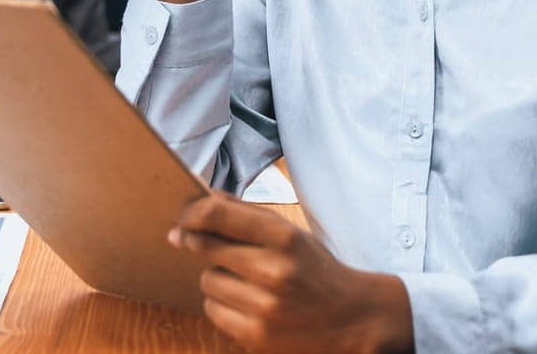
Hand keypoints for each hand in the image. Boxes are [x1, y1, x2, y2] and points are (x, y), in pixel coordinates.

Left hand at [170, 192, 413, 352]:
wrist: (353, 320)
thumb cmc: (317, 271)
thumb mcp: (292, 234)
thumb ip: (248, 215)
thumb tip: (204, 200)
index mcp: (284, 237)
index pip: (217, 215)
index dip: (191, 214)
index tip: (183, 218)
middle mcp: (274, 270)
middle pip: (206, 247)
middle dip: (203, 244)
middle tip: (208, 246)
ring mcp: (265, 306)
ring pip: (207, 281)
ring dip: (217, 278)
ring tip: (245, 281)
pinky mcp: (257, 336)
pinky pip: (212, 311)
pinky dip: (221, 305)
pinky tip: (244, 302)